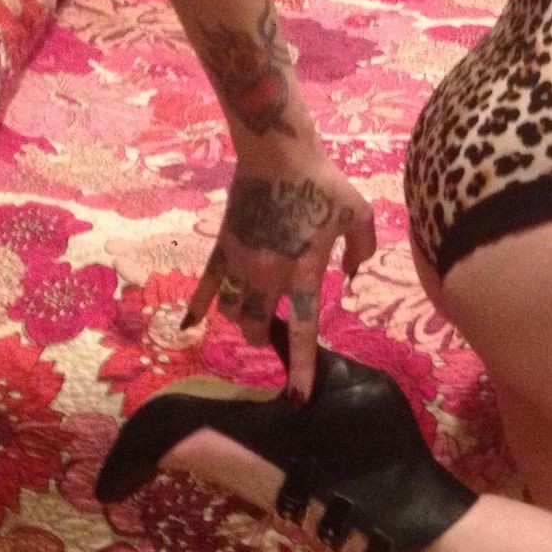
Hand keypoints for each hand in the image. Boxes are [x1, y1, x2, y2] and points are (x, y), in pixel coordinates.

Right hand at [181, 144, 375, 402]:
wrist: (278, 152)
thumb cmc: (323, 182)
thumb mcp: (359, 214)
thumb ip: (363, 249)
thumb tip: (353, 273)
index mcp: (302, 273)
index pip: (302, 332)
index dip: (301, 368)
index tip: (297, 398)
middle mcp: (267, 276)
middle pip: (256, 327)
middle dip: (264, 339)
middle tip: (274, 336)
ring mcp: (240, 263)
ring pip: (230, 310)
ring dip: (240, 321)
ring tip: (251, 321)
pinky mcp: (223, 247)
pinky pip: (205, 283)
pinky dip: (196, 305)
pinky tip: (188, 325)